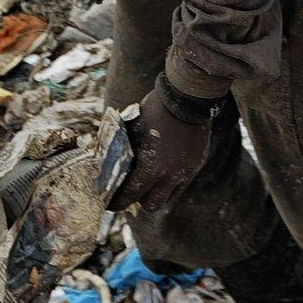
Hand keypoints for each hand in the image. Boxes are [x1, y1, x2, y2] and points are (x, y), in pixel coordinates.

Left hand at [117, 87, 216, 212]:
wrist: (188, 97)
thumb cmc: (154, 110)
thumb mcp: (131, 129)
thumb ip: (121, 150)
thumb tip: (106, 163)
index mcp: (151, 167)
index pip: (130, 196)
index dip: (117, 202)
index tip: (110, 203)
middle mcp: (169, 175)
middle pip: (151, 205)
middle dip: (140, 199)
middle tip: (132, 189)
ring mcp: (185, 171)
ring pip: (168, 196)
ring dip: (157, 191)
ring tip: (150, 177)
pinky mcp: (196, 164)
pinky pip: (180, 181)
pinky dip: (170, 179)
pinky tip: (165, 163)